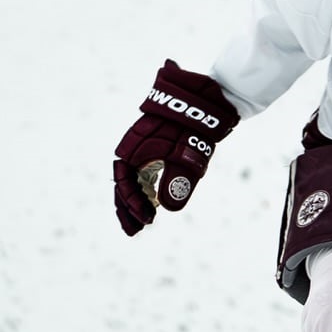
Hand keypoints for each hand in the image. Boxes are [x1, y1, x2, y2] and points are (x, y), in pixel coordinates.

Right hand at [113, 61, 239, 235]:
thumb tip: (169, 208)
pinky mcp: (157, 150)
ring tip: (141, 223)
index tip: (147, 220)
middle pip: (125, 183)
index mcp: (133, 147)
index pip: (124, 182)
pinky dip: (146, 190)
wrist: (206, 101)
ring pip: (134, 179)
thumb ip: (177, 180)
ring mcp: (145, 149)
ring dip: (135, 201)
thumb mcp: (188, 155)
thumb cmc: (194, 127)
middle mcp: (134, 149)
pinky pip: (146, 173)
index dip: (132, 203)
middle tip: (134, 231)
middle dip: (128, 208)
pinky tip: (153, 205)